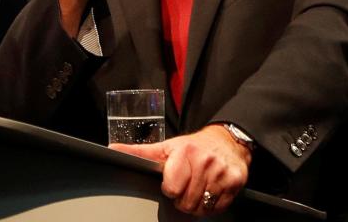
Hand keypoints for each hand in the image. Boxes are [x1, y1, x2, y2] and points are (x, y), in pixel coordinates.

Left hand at [110, 124, 251, 215]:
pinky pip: (218, 208)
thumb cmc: (193, 147)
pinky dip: (213, 204)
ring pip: (202, 207)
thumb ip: (140, 153)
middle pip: (186, 202)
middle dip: (184, 198)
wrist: (227, 140)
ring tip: (199, 187)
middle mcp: (205, 160)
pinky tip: (212, 190)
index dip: (170, 188)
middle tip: (187, 185)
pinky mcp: (235, 181)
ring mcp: (221, 171)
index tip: (173, 181)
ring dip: (198, 203)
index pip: (172, 187)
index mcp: (185, 151)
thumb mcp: (167, 147)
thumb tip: (111, 151)